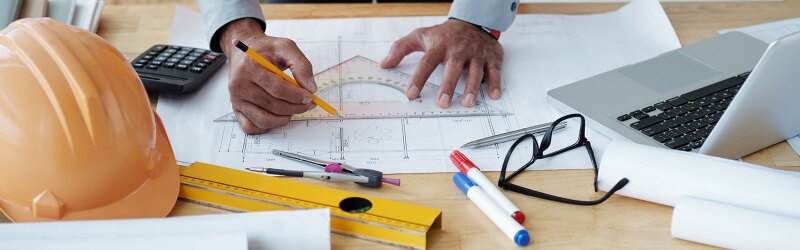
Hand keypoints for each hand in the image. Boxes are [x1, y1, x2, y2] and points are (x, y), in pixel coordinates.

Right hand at [220, 18, 316, 133]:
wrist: (243, 51)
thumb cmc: (265, 50)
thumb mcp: (286, 47)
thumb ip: (302, 65)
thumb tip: (310, 88)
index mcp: (249, 67)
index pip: (277, 89)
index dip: (297, 96)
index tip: (309, 96)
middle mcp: (239, 85)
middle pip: (273, 106)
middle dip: (295, 108)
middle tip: (307, 104)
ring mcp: (236, 99)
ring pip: (264, 120)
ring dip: (284, 118)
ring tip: (293, 109)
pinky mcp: (236, 109)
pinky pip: (251, 127)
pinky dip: (267, 126)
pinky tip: (277, 115)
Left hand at [380, 19, 503, 107]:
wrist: (473, 22)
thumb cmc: (445, 34)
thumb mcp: (420, 36)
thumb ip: (400, 49)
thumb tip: (384, 64)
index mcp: (440, 45)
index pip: (427, 62)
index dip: (419, 78)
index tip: (412, 93)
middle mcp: (459, 49)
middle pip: (453, 67)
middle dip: (449, 85)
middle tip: (443, 102)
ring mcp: (476, 54)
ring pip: (475, 71)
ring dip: (472, 87)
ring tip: (468, 102)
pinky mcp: (491, 58)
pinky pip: (494, 71)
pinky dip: (495, 83)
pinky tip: (493, 95)